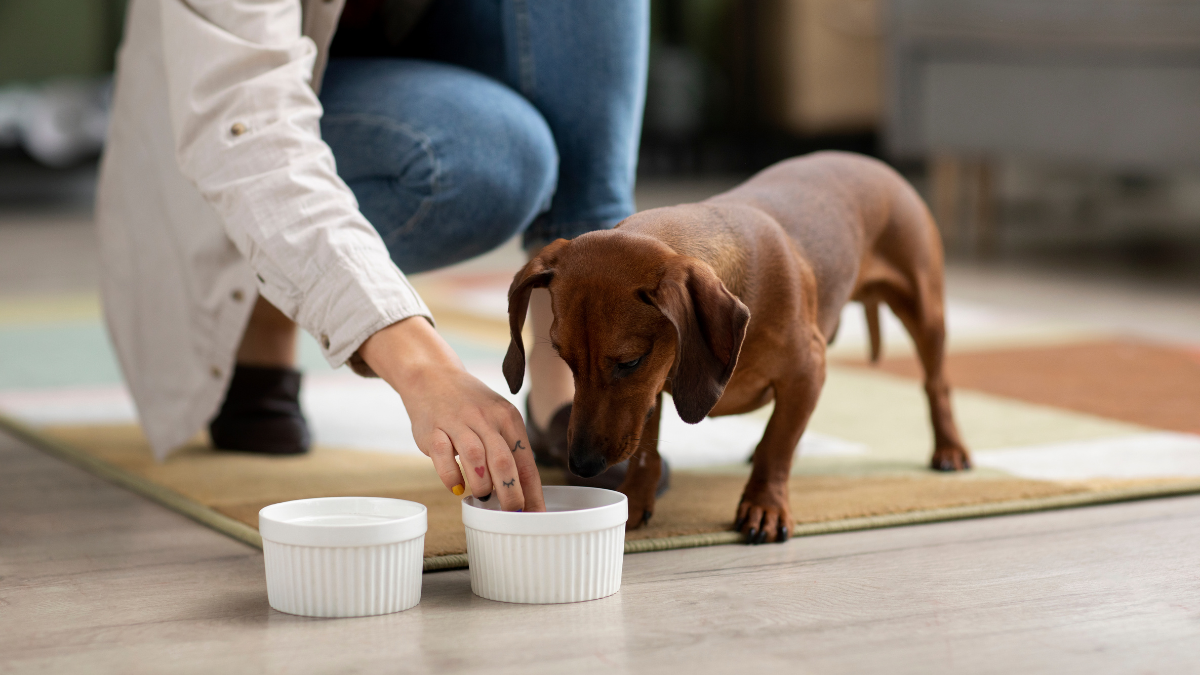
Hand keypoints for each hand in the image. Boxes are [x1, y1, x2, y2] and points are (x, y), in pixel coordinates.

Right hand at [358, 316, 545, 511]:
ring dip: (482, 485)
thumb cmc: (471, 406)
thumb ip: (509, 450)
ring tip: (483, 496)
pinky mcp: (433, 430)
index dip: (532, 491)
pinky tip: (457, 488)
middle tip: (511, 513)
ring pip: (476, 459)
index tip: (536, 515)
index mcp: (508, 418)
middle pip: (504, 462)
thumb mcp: (497, 418)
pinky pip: (444, 457)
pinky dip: (452, 478)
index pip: (526, 461)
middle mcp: (485, 419)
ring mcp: (458, 423)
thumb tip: (523, 493)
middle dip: (510, 494)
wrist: (432, 376)